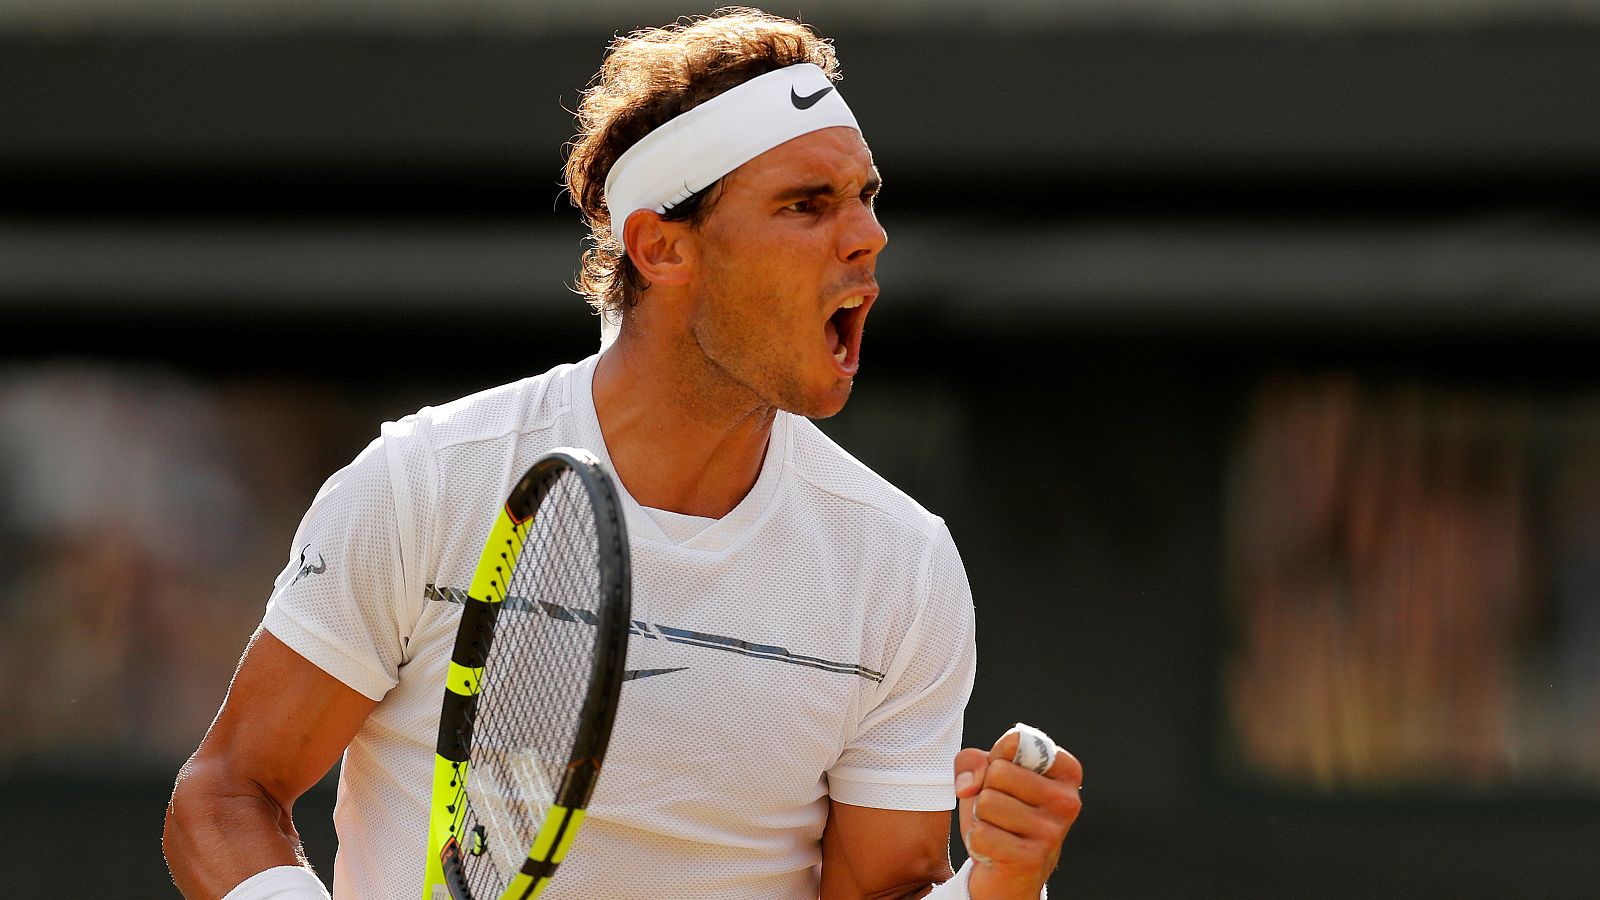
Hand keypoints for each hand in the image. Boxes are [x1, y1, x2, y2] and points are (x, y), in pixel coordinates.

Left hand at [954, 727, 1082, 899]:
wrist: (1008, 874)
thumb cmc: (1000, 816)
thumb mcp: (987, 777)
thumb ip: (973, 760)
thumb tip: (968, 787)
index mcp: (1066, 772)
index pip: (1015, 741)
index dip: (995, 760)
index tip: (1008, 782)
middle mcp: (1067, 801)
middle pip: (997, 771)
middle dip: (986, 791)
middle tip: (1001, 812)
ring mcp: (1052, 831)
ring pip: (986, 802)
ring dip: (981, 817)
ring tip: (998, 830)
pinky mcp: (1031, 859)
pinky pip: (980, 833)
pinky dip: (977, 842)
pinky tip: (995, 850)